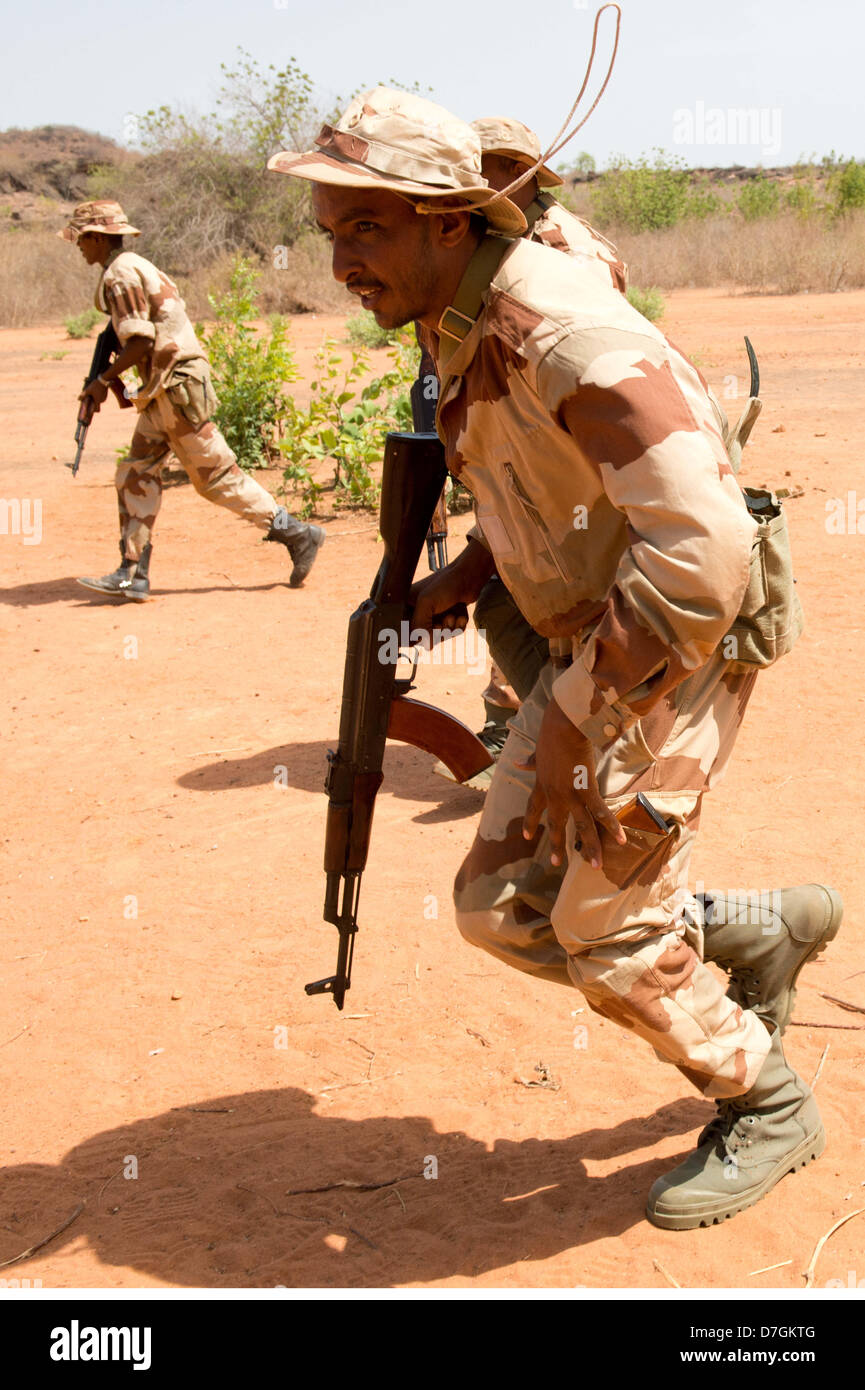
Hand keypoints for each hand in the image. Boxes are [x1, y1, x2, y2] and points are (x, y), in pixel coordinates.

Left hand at [79, 378, 108, 411]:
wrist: (104, 379)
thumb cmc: (96, 385)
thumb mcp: (88, 389)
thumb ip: (83, 395)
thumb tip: (78, 399)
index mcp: (97, 400)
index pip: (95, 410)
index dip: (91, 414)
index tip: (87, 418)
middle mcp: (102, 401)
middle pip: (96, 406)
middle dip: (92, 404)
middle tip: (89, 400)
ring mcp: (104, 398)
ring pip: (98, 401)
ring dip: (95, 399)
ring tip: (92, 393)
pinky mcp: (105, 395)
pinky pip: (100, 398)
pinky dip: (98, 396)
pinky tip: (96, 391)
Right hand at [409, 540, 493, 637]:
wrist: (469, 577)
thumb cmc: (446, 584)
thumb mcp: (426, 603)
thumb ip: (420, 625)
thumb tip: (426, 645)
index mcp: (407, 606)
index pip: (406, 630)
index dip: (417, 634)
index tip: (428, 632)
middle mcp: (419, 611)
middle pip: (424, 636)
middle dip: (437, 631)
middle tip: (443, 622)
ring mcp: (434, 615)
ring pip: (440, 636)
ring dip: (449, 629)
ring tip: (453, 616)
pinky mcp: (448, 617)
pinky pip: (452, 632)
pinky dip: (458, 626)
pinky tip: (460, 615)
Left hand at [519, 696, 625, 869]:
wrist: (562, 726)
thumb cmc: (551, 733)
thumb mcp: (538, 750)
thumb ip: (530, 761)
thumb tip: (515, 763)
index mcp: (541, 784)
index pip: (533, 807)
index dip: (531, 822)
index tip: (527, 836)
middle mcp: (554, 794)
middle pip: (556, 824)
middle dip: (557, 845)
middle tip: (557, 863)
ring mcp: (570, 794)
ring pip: (581, 827)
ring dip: (589, 847)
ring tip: (595, 865)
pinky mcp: (586, 789)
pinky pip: (601, 812)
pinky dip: (612, 827)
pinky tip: (621, 840)